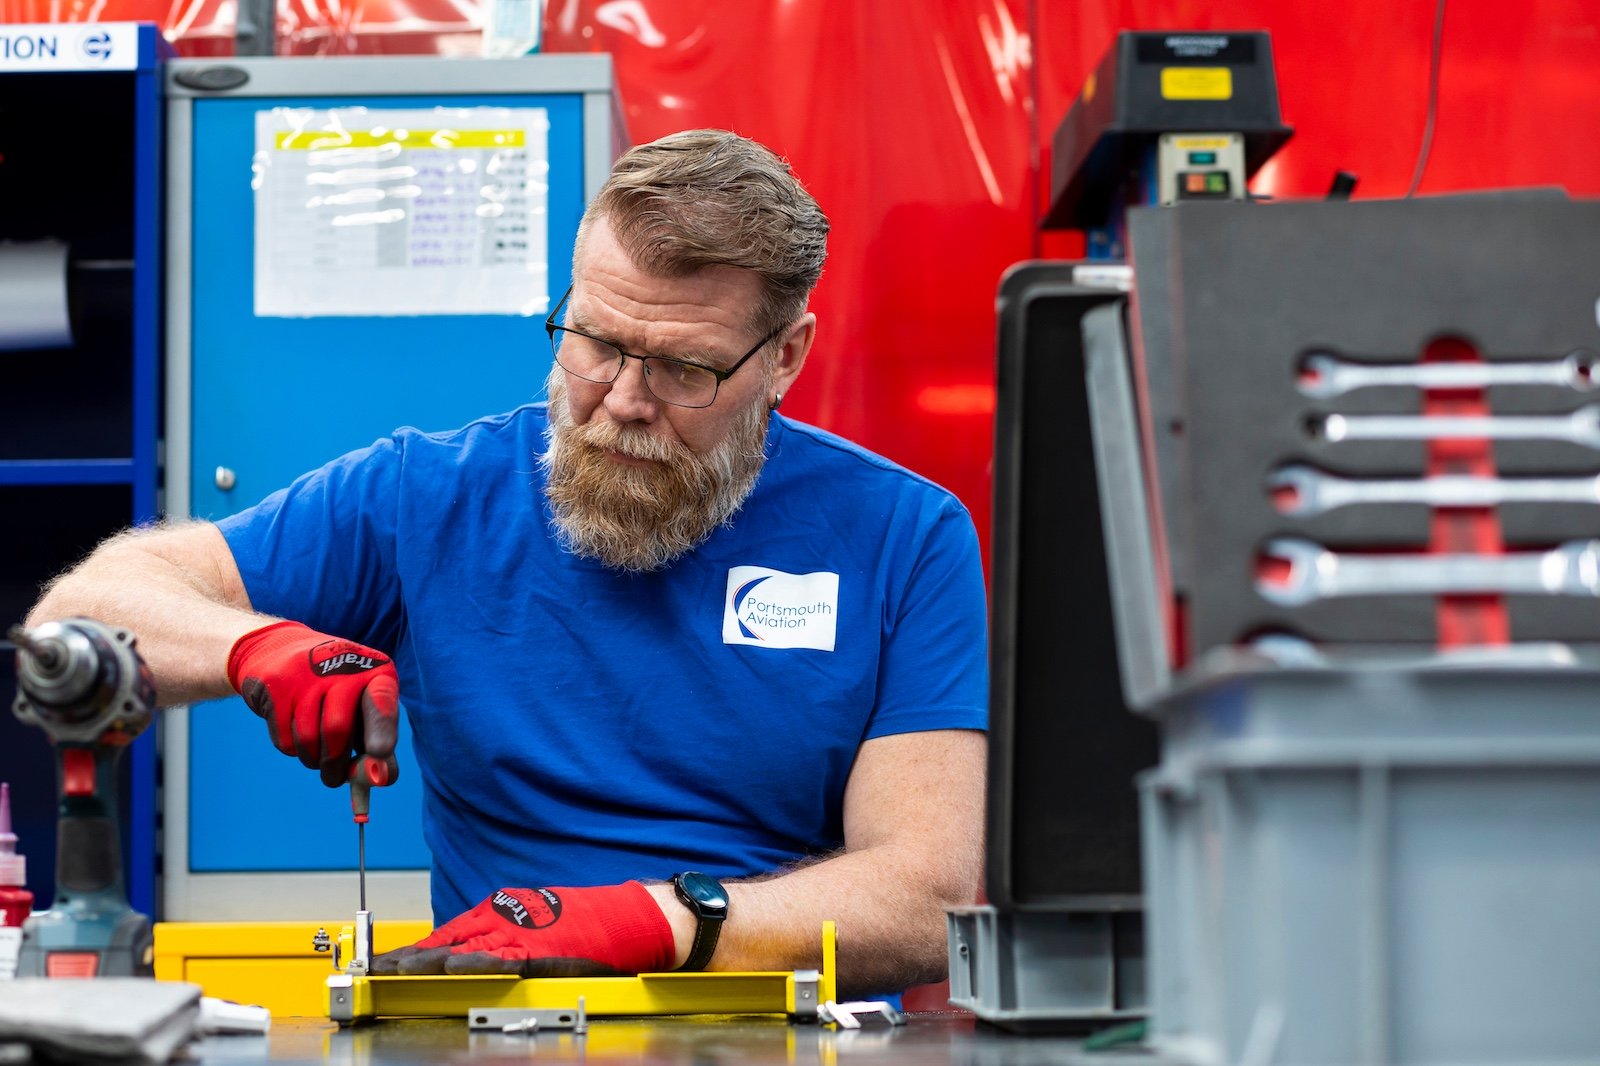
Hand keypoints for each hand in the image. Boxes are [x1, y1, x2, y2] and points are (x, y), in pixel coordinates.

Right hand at [226, 620, 399, 788]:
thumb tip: (382, 779)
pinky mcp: (275, 685)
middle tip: (333, 779)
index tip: (380, 751)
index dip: (382, 727)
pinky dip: (292, 749)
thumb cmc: (335, 692)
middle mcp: (343, 666)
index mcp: (375, 672)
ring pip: (308, 738)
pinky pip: (285, 739)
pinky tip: (295, 732)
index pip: (381, 699)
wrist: (278, 652)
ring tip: (316, 753)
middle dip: (335, 765)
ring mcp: (306, 673)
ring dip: (313, 760)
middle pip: (337, 729)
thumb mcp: (362, 707)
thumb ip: (378, 744)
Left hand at [369, 882, 675, 976]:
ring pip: (464, 947)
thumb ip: (496, 937)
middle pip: (444, 939)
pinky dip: (475, 963)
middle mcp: (503, 918)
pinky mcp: (539, 950)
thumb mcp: (530, 922)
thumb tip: (460, 955)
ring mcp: (519, 933)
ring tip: (396, 972)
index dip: (410, 949)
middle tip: (374, 971)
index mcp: (498, 910)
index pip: (443, 932)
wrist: (627, 917)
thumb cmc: (583, 922)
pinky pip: (501, 958)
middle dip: (408, 957)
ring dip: (429, 961)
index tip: (380, 962)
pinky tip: (452, 967)